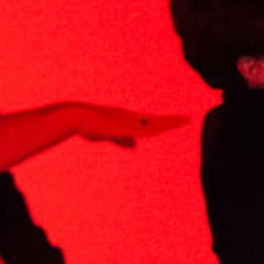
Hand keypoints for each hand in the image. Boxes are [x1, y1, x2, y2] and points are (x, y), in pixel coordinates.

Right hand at [73, 103, 194, 146]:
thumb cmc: (89, 126)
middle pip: (156, 121)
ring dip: (168, 123)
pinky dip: (154, 128)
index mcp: (128, 119)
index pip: (151, 122)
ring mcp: (128, 121)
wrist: (77, 117)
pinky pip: (142, 129)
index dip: (164, 122)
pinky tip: (163, 130)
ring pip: (152, 124)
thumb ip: (122, 140)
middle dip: (172, 121)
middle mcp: (131, 117)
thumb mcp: (108, 135)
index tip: (176, 121)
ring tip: (183, 122)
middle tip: (187, 119)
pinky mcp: (122, 125)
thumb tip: (135, 146)